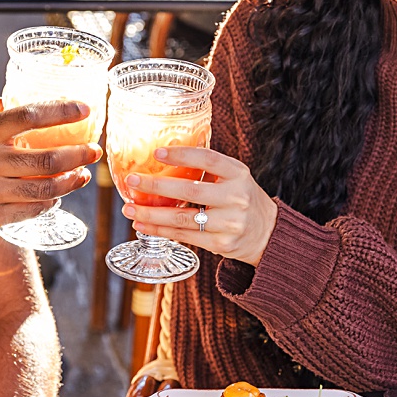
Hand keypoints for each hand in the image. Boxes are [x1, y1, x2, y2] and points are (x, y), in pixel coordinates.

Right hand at [0, 98, 100, 246]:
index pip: (28, 117)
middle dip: (77, 154)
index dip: (61, 112)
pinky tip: (55, 197)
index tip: (84, 110)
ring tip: (81, 175)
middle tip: (93, 151)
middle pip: (46, 158)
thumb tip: (7, 102)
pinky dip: (47, 203)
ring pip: (43, 188)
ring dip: (69, 182)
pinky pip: (29, 211)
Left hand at [122, 147, 277, 265]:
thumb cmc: (241, 198)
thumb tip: (164, 155)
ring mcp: (229, 223)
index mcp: (238, 174)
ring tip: (129, 209)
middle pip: (189, 191)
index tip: (157, 152)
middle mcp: (236, 197)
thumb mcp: (234, 177)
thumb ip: (209, 168)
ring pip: (182, 218)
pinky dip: (160, 231)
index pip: (208, 159)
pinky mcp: (221, 243)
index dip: (182, 155)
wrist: (267, 233)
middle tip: (132, 181)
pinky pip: (184, 236)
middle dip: (155, 187)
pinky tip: (143, 225)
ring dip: (151, 214)